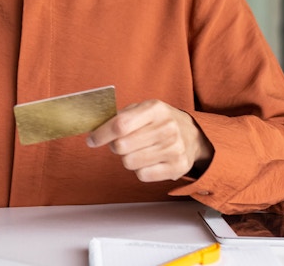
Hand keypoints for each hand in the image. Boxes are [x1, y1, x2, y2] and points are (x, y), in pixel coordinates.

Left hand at [86, 100, 212, 181]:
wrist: (192, 134)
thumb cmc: (159, 121)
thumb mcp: (142, 109)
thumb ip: (119, 117)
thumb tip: (94, 131)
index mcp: (155, 109)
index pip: (120, 124)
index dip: (101, 134)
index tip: (92, 140)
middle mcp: (167, 128)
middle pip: (122, 146)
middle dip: (115, 146)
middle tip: (121, 143)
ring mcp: (174, 148)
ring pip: (130, 162)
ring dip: (128, 158)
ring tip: (138, 150)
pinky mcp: (178, 167)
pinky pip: (142, 175)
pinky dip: (140, 170)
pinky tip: (148, 160)